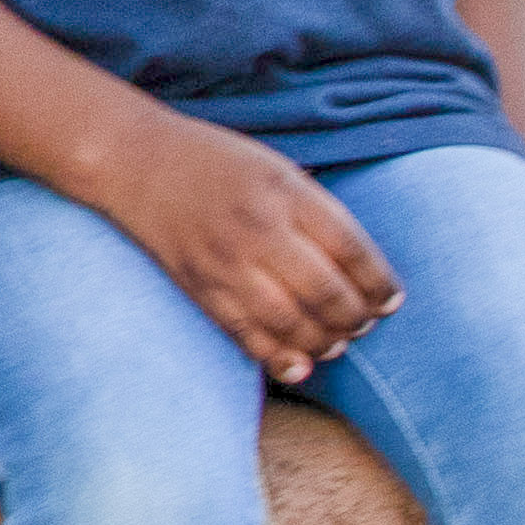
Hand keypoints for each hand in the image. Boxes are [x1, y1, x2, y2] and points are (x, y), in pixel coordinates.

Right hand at [91, 113, 400, 382]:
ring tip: (337, 342)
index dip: (381, 284)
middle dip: (358, 319)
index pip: (353, 250)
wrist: (134, 160)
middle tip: (366, 322)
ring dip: (325, 342)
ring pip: (292, 323)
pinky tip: (301, 363)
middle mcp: (257, 228)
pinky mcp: (199, 287)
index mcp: (284, 192)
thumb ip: (318, 213)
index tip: (391, 299)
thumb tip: (359, 273)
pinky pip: (246, 335)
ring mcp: (225, 262)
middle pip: (328, 293)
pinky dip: (279, 358)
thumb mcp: (277, 169)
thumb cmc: (215, 161)